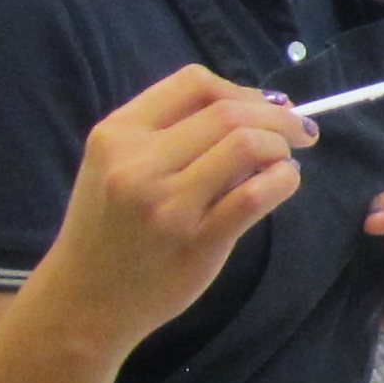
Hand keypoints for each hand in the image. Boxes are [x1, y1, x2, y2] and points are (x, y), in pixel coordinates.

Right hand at [47, 66, 315, 346]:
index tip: (263, 107)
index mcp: (118, 133)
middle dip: (276, 115)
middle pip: (227, 111)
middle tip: (299, 131)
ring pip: (245, 144)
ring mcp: (167, 203)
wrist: (84, 300)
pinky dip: (283, 180)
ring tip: (285, 160)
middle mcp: (139, 162)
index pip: (193, 83)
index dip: (240, 89)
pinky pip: (253, 196)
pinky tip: (285, 182)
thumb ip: (170, 135)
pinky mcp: (196, 242)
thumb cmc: (108, 230)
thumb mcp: (116, 166)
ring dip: (280, 145)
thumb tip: (254, 110)